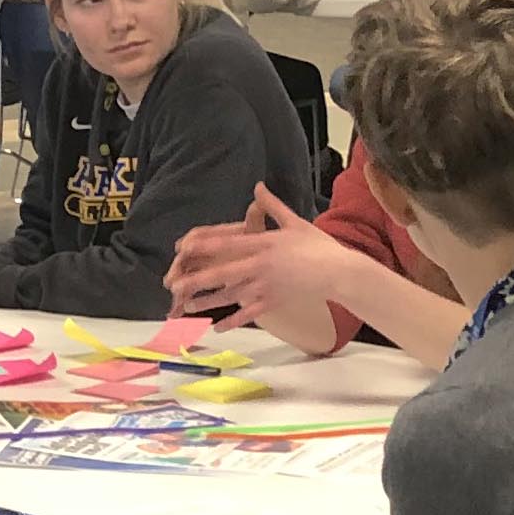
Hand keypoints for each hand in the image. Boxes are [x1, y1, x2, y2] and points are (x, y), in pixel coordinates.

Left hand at [165, 183, 346, 318]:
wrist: (340, 272)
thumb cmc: (318, 246)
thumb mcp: (294, 222)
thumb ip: (271, 206)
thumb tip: (258, 187)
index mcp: (264, 243)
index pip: (227, 244)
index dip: (203, 247)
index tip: (182, 248)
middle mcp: (261, 266)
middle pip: (223, 274)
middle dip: (196, 280)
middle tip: (174, 285)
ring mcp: (266, 286)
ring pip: (231, 297)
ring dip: (208, 303)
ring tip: (187, 307)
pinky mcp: (274, 302)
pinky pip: (249, 314)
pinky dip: (233, 322)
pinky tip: (217, 327)